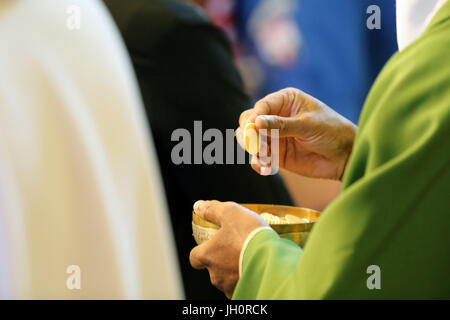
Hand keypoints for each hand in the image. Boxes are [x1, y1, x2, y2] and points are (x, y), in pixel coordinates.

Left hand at [189, 200, 267, 298]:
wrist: (273, 257)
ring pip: (227, 279)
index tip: (212, 245)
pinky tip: (254, 269)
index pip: (194, 258)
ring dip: (233, 270)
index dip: (201, 251)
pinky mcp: (244, 293)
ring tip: (248, 258)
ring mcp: (230, 287)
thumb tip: (198, 206)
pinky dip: (244, 278)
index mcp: (208, 256)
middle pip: (212, 269)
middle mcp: (215, 275)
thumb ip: (212, 209)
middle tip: (236, 249)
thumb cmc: (249, 234)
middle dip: (221, 261)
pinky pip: (240, 286)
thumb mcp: (230, 212)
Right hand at [237, 88, 356, 179]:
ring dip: (253, 149)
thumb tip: (255, 123)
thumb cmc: (332, 132)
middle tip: (255, 145)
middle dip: (248, 133)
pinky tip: (266, 167)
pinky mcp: (276, 154)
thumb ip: (281, 125)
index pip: (261, 106)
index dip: (254, 117)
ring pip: (250, 140)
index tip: (252, 129)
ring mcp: (275, 136)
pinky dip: (258, 162)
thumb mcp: (307, 125)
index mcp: (285, 100)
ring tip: (263, 158)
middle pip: (249, 121)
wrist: (345, 156)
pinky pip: (259, 157)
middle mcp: (277, 116)